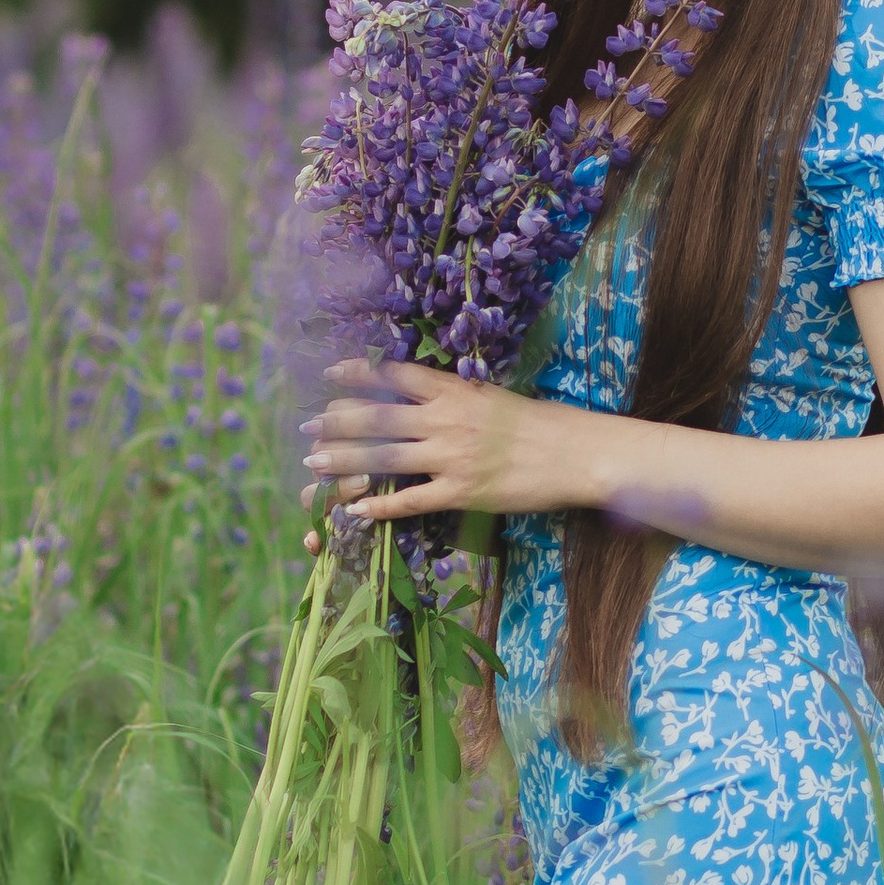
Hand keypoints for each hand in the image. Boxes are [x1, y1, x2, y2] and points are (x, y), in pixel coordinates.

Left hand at [301, 361, 603, 524]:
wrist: (575, 454)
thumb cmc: (539, 423)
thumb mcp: (493, 397)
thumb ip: (456, 395)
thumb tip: (424, 391)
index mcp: (455, 391)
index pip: (396, 376)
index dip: (359, 374)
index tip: (329, 375)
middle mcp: (446, 420)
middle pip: (378, 417)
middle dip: (337, 422)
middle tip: (307, 427)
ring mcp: (452, 457)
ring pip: (385, 458)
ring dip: (345, 461)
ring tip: (315, 464)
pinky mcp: (462, 493)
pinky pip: (410, 500)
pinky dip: (379, 506)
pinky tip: (355, 510)